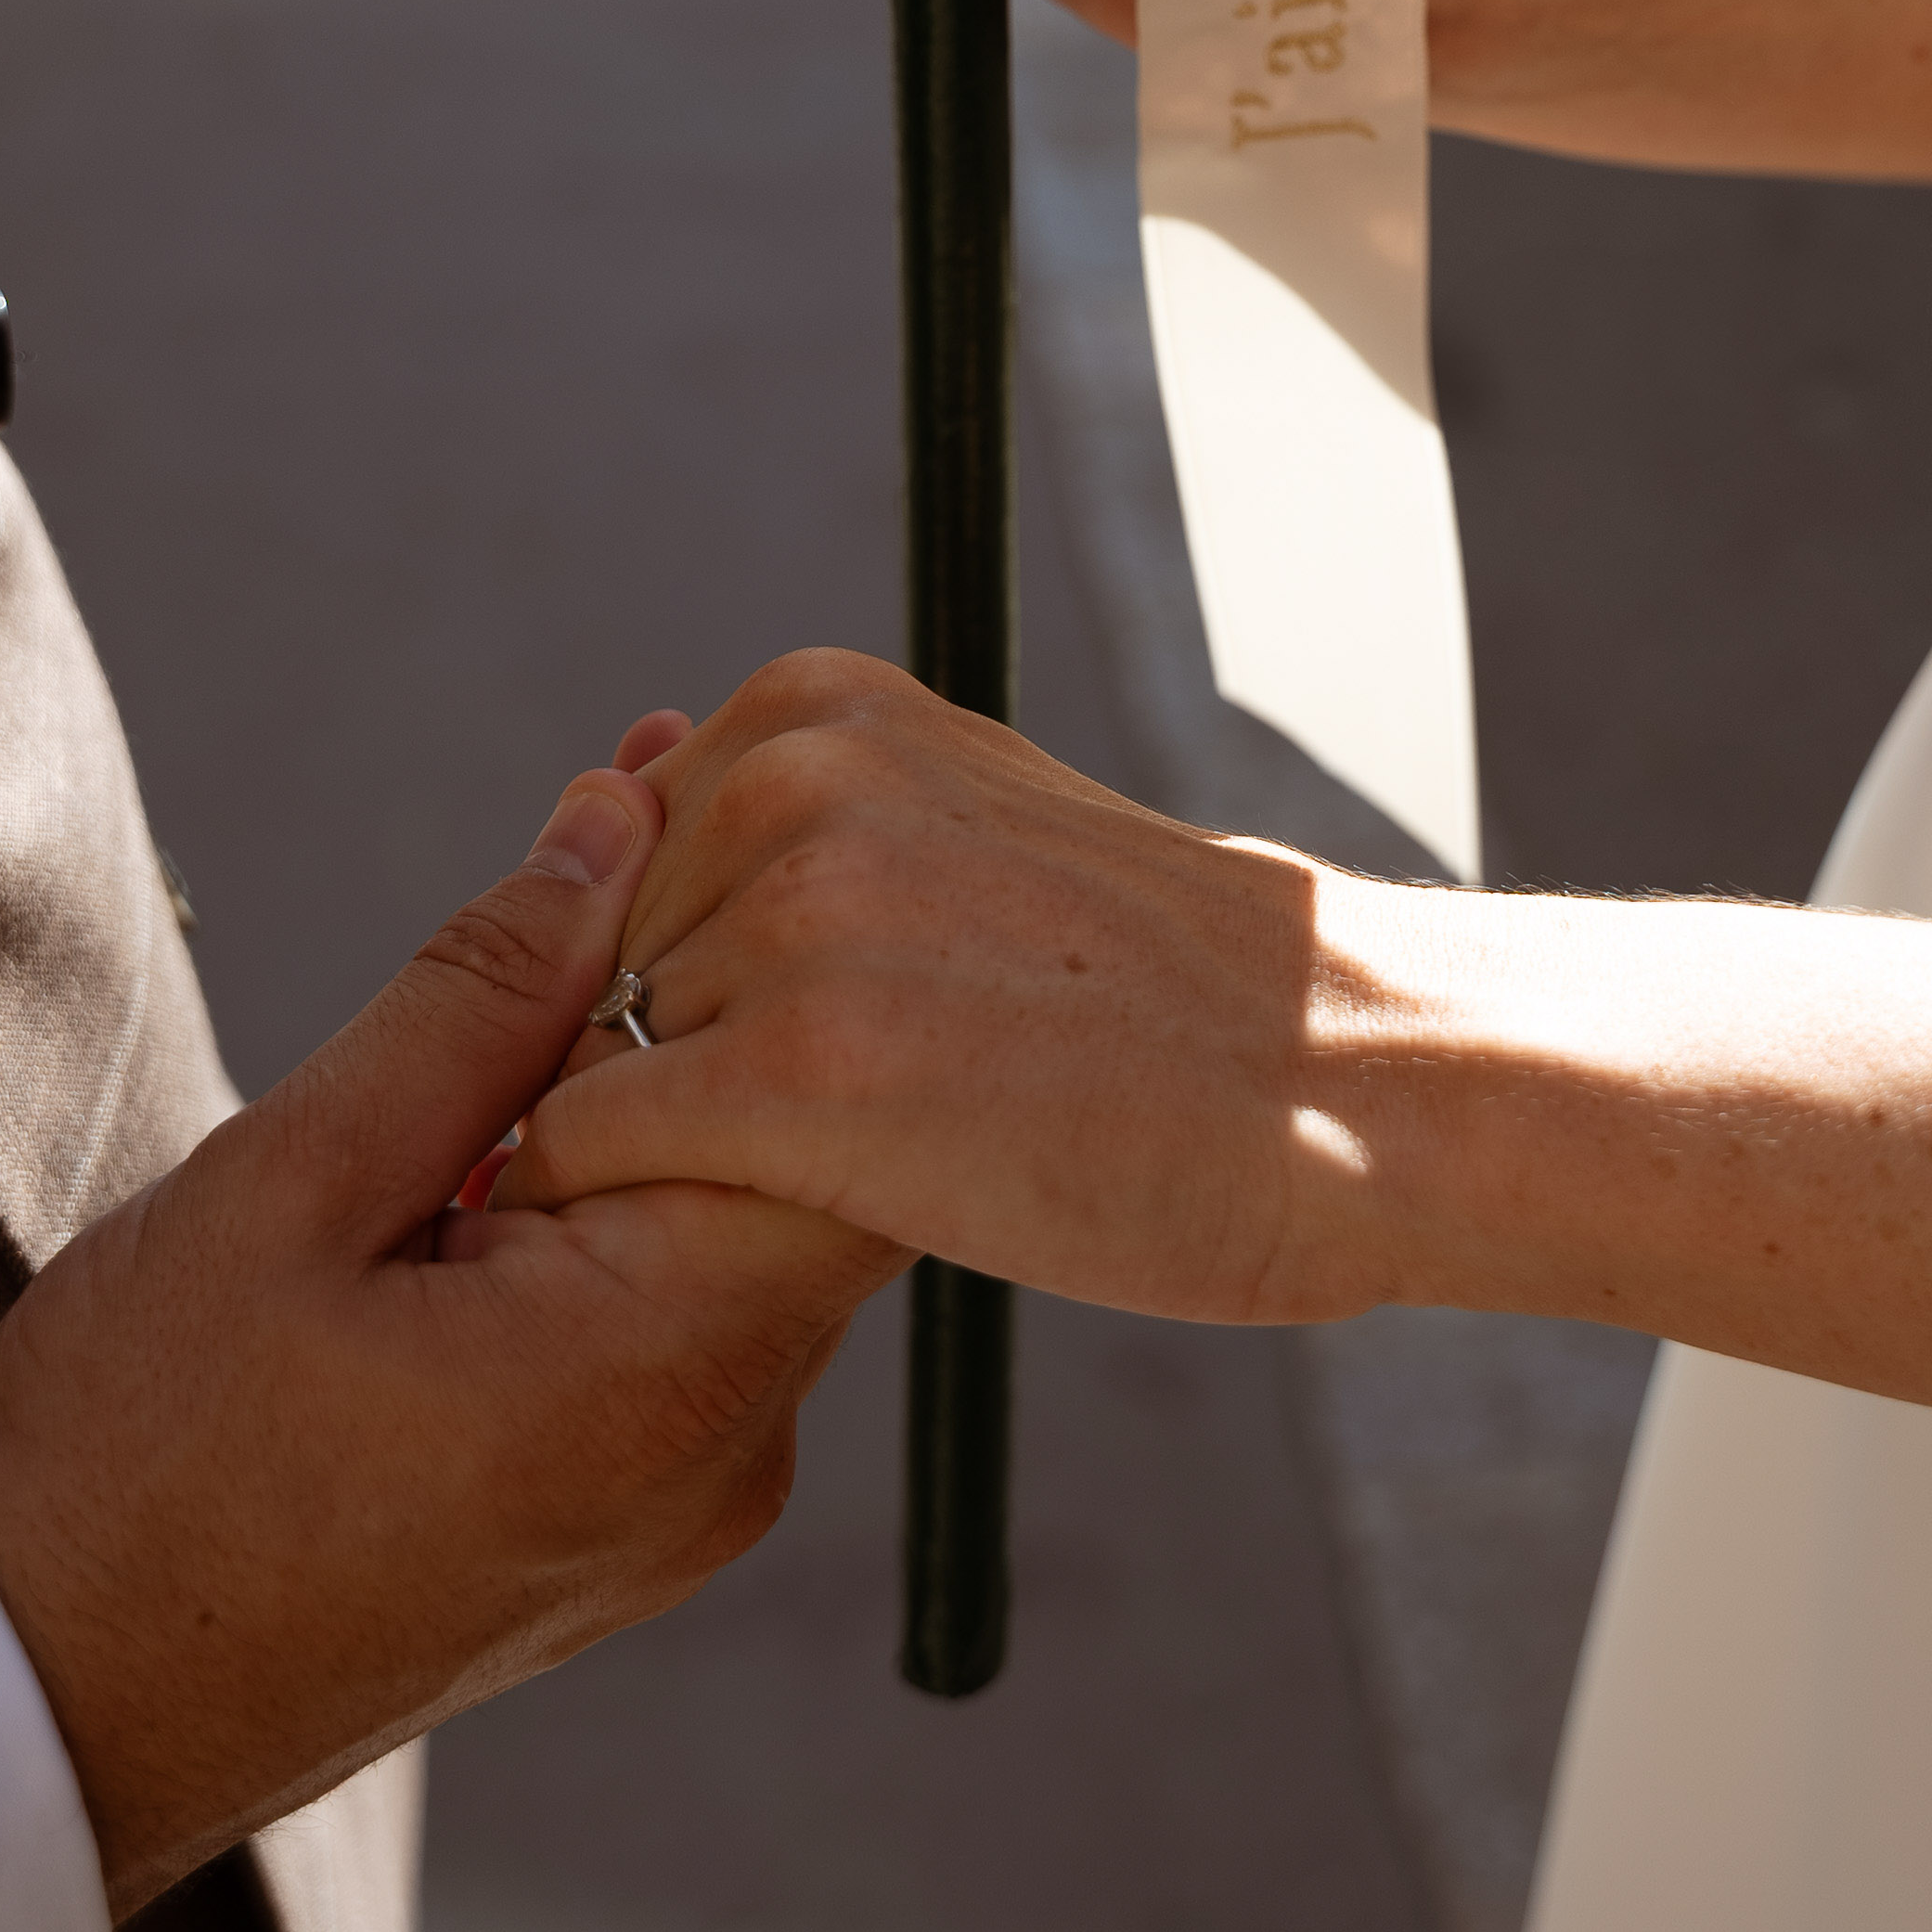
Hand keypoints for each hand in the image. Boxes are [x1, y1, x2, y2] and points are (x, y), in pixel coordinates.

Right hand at [0, 754, 901, 1920]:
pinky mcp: (635, 1517)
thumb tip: (610, 825)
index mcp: (661, 1372)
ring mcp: (688, 1499)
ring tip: (531, 971)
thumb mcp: (290, 1186)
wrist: (56, 1722)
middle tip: (608, 831)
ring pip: (733, 1227)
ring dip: (648, 1097)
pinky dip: (613, 1206)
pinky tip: (505, 1134)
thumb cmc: (140, 1475)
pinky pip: (676, 1313)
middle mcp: (724, 1451)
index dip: (768, 941)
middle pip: (802, 1158)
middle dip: (708, 992)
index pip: (845, 1108)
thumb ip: (477, 1001)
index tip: (677, 809)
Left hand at [495, 653, 1442, 1328]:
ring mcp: (789, 923)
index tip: (783, 1051)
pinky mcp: (796, 1076)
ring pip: (586, 1060)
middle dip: (654, 1058)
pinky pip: (596, 1149)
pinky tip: (761, 1228)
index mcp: (816, 703)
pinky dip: (628, 1214)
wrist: (1345, 1084)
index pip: (615, 860)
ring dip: (658, 1144)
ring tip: (832, 1174)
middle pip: (588, 961)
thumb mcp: (968, 824)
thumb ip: (801, 822)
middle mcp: (786, 781)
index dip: (668, 981)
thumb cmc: (1160, 995)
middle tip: (824, 1131)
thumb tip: (605, 813)